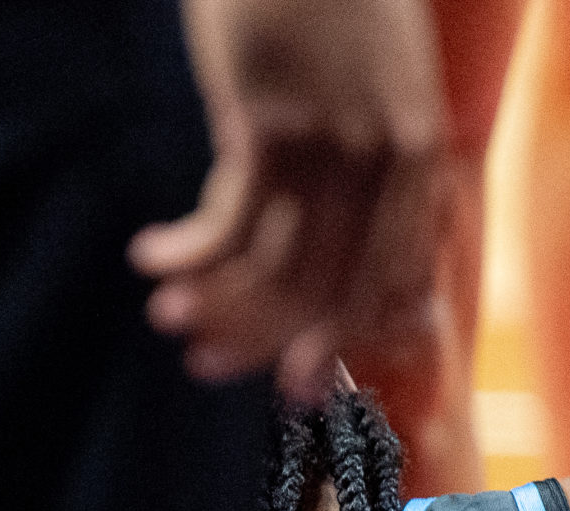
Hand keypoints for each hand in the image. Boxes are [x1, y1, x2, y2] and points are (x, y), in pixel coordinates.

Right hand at [133, 0, 448, 402]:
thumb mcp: (381, 77)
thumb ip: (375, 157)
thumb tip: (347, 232)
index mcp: (420, 156)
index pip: (393, 285)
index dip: (343, 340)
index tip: (295, 372)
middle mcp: (384, 165)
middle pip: (329, 292)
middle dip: (266, 346)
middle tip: (211, 369)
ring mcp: (327, 146)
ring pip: (274, 271)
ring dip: (215, 309)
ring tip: (168, 319)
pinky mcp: (266, 122)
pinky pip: (225, 225)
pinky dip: (186, 256)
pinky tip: (149, 257)